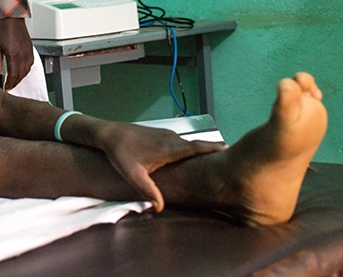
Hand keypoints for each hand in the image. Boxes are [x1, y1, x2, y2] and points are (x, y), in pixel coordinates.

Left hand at [0, 18, 33, 90]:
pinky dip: (26, 70)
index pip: (13, 75)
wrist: (13, 20)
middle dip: (15, 83)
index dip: (9, 84)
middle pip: (20, 75)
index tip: (6, 88)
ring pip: (26, 71)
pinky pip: (30, 64)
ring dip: (21, 77)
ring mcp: (28, 53)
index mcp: (13, 56)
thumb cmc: (4, 30)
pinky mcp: (31, 50)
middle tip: (9, 87)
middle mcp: (23, 56)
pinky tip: (22, 71)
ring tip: (14, 81)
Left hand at [99, 123, 224, 211]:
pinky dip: (192, 149)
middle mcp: (172, 139)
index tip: (233, 151)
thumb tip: (160, 208)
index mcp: (170, 148)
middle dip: (215, 152)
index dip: (216, 149)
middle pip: (199, 146)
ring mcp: (167, 135)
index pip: (199, 147)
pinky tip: (193, 157)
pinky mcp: (161, 135)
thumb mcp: (132, 174)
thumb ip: (147, 191)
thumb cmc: (119, 153)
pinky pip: (182, 143)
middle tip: (234, 159)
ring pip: (190, 145)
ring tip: (219, 161)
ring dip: (204, 151)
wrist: (108, 133)